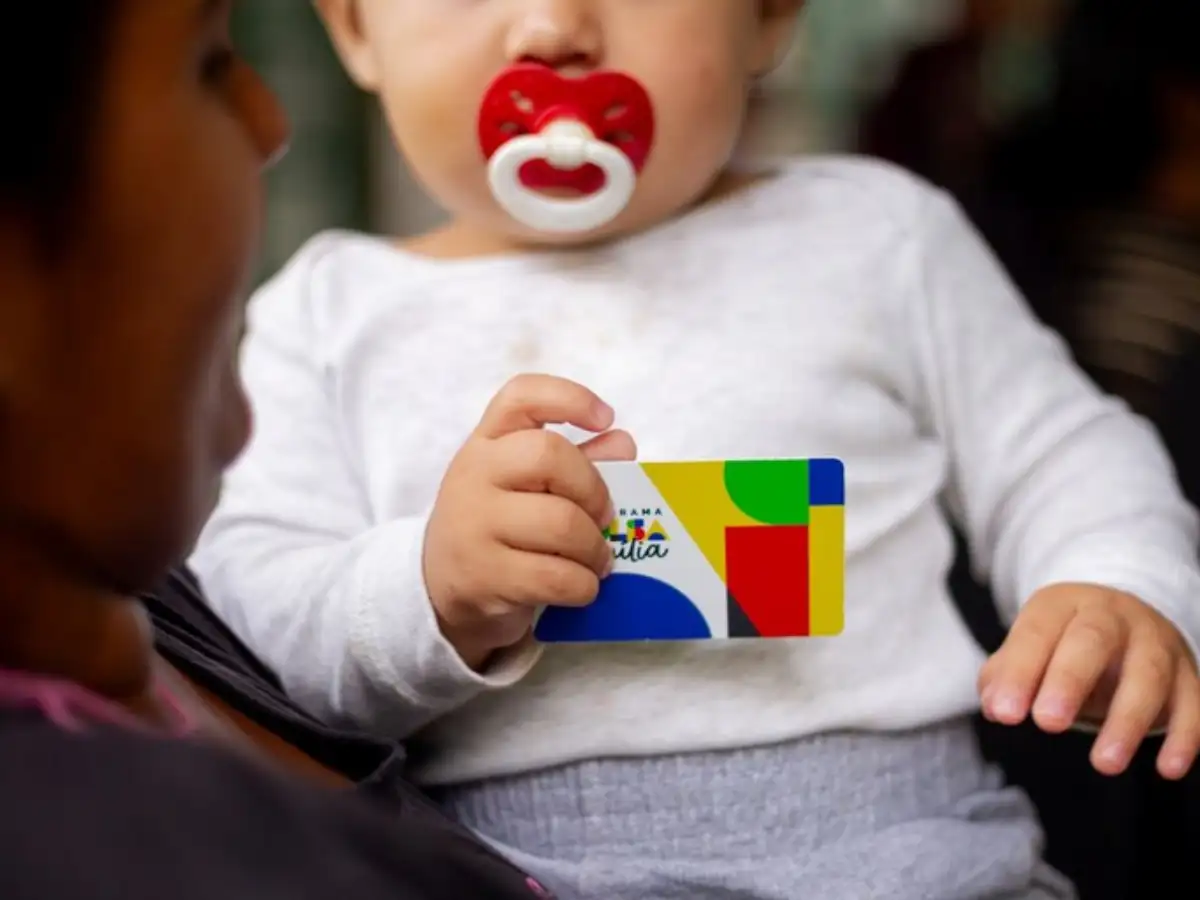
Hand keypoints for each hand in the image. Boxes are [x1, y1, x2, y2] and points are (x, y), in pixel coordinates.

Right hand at [423, 374, 635, 668]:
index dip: (569, 398)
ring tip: (598, 559)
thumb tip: (623, 443)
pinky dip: (584, 584)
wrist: (441, 586)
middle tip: (605, 516)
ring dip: (595, 547)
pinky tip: (584, 585)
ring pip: (560, 523)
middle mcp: (474, 474)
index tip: (604, 418)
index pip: (521, 396)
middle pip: (548, 456)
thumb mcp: (527, 485)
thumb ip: (578, 460)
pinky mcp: (483, 576)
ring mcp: (474, 525)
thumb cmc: (499, 524)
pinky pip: (554, 577)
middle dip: (593, 489)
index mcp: (488, 442)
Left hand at [979, 583, 1199, 778]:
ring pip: (1148, 674)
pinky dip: (1184, 736)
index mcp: (1063, 605)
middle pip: (1093, 639)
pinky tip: (1168, 768)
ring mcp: (1155, 642)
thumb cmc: (1064, 646)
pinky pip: (1193, 702)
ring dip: (1128, 720)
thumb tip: (996, 706)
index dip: (1020, 672)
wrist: (1125, 621)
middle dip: (1069, 680)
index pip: (1037, 632)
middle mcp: (1112, 615)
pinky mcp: (1188, 674)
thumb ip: (1006, 675)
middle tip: (1047, 723)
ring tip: (1105, 763)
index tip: (1004, 714)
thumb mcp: (1032, 650)